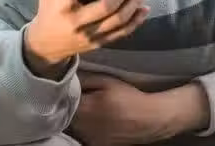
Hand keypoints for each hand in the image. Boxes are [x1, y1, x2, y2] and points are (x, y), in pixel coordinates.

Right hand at [23, 0, 149, 78]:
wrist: (47, 46)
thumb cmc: (49, 12)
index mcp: (61, 8)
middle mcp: (77, 23)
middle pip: (106, 6)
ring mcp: (90, 35)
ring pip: (118, 19)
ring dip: (134, 2)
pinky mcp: (99, 42)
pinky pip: (122, 32)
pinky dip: (136, 21)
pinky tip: (144, 8)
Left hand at [68, 72, 210, 145]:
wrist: (149, 119)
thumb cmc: (129, 97)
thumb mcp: (108, 81)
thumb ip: (87, 79)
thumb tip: (70, 76)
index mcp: (84, 109)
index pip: (65, 101)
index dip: (68, 94)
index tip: (73, 89)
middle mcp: (82, 127)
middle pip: (68, 115)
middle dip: (73, 106)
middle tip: (84, 98)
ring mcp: (89, 138)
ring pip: (75, 126)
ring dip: (79, 118)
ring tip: (92, 109)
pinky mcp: (96, 145)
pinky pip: (85, 135)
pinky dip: (87, 128)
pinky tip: (98, 121)